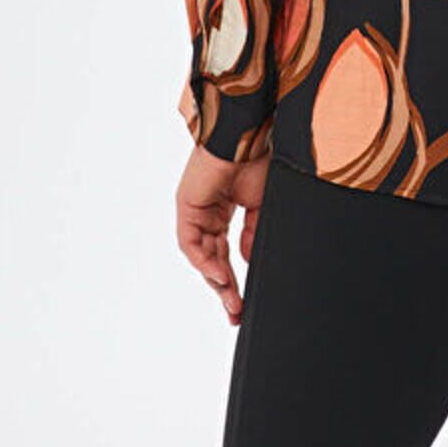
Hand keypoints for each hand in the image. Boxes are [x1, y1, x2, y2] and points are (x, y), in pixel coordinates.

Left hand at [175, 143, 270, 326]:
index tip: (242, 303)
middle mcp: (206, 213)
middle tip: (236, 311)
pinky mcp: (186, 208)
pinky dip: (206, 261)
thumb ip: (252, 233)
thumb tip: (247, 260)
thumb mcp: (260, 204)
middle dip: (224, 288)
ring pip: (202, 256)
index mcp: (222, 210)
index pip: (225, 252)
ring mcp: (194, 211)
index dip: (233, 279)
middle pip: (212, 259)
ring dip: (216, 280)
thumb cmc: (254, 158)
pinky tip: (220, 276)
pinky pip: (192, 244)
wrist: (245, 135)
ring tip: (232, 300)